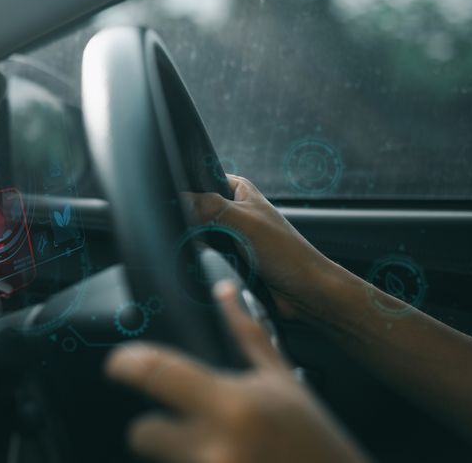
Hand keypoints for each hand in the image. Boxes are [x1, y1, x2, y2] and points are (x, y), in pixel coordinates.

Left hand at [105, 281, 366, 462]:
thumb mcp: (283, 383)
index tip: (117, 365)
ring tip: (215, 450)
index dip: (126, 365)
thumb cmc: (314, 440)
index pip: (156, 374)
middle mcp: (216, 447)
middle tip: (177, 425)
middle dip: (152, 429)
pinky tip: (219, 461)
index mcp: (233, 405)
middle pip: (141, 433)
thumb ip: (248, 336)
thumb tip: (226, 291)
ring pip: (158, 460)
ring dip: (175, 455)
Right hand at [184, 175, 334, 319]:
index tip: (168, 200)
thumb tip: (177, 197)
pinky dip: (196, 259)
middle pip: (193, 208)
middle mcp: (231, 209)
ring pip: (194, 233)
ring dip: (191, 242)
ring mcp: (227, 234)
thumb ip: (211, 207)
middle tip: (178, 229)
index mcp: (237, 190)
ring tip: (187, 247)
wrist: (304, 292)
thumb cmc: (286, 253)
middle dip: (185, 220)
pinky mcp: (225, 257)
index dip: (183, 188)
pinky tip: (192, 262)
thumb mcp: (246, 223)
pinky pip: (201, 254)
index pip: (200, 179)